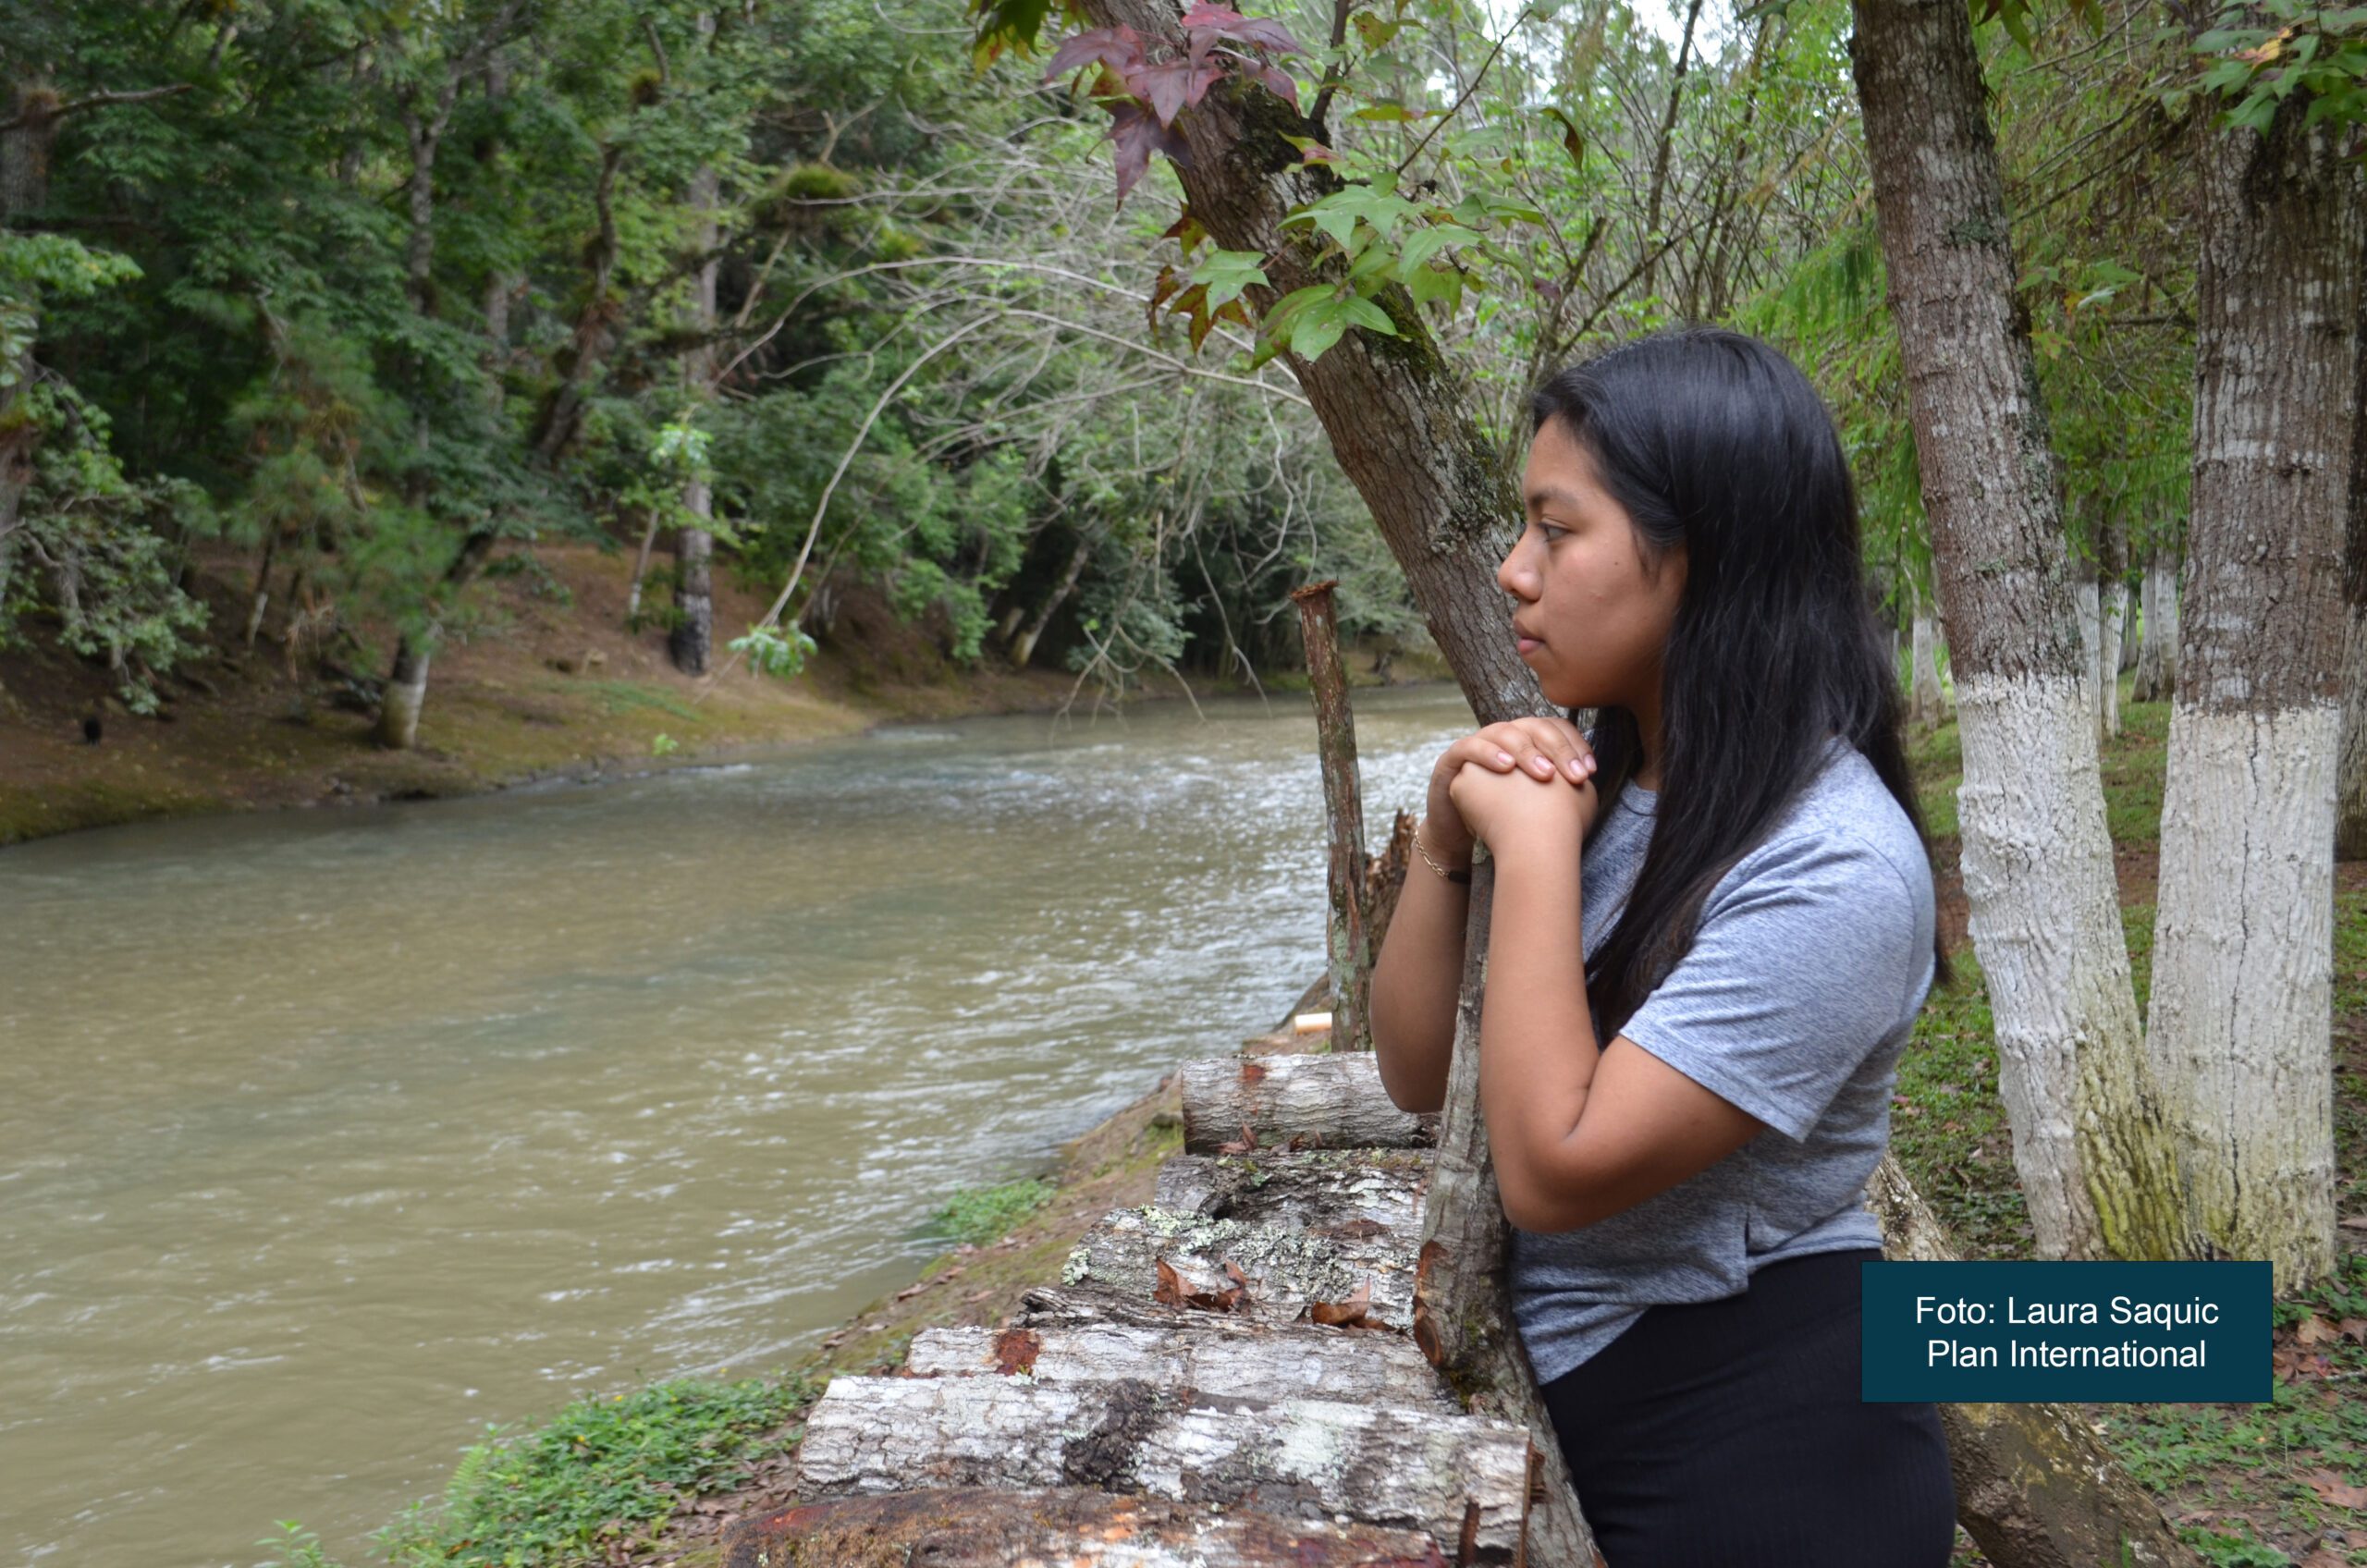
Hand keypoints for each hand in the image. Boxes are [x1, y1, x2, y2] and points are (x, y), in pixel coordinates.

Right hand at [1425, 716, 1598, 857]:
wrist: (1462, 837)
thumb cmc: (1505, 821)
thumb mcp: (1539, 804)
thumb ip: (1561, 789)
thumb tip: (1591, 783)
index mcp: (1527, 742)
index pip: (1555, 729)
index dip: (1575, 746)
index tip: (1590, 772)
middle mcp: (1504, 737)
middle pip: (1534, 727)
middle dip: (1558, 750)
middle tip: (1574, 776)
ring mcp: (1478, 743)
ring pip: (1504, 732)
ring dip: (1527, 751)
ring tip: (1544, 774)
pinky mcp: (1452, 758)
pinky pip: (1469, 746)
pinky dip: (1488, 753)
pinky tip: (1506, 767)